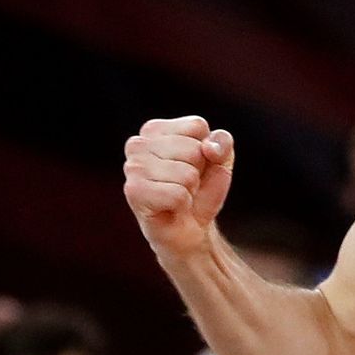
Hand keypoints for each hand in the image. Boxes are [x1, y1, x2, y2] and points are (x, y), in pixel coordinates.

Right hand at [124, 117, 234, 255]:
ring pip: (187, 173)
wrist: (190, 228)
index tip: (196, 165)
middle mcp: (137, 144)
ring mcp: (132, 167)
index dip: (207, 150)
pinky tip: (172, 207)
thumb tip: (208, 148)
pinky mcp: (133, 192)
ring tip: (179, 195)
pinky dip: (183, 203)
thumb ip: (222, 142)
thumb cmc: (201, 190)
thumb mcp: (221, 160)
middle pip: (193, 150)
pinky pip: (178, 194)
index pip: (197, 126)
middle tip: (186, 185)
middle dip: (199, 171)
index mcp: (154, 129)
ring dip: (190, 190)